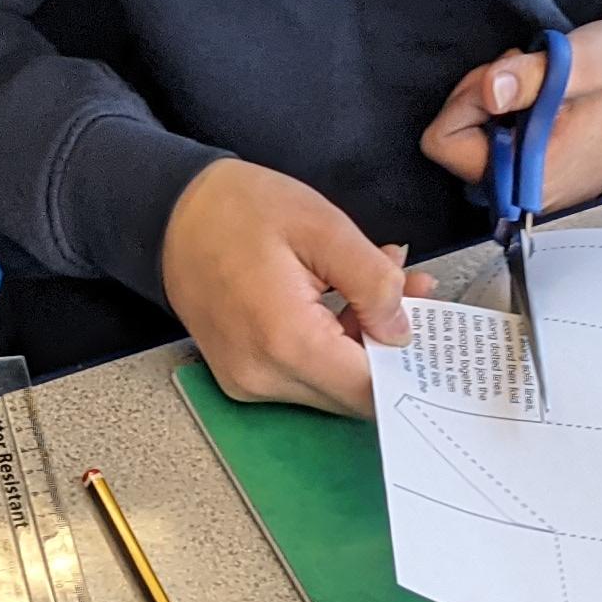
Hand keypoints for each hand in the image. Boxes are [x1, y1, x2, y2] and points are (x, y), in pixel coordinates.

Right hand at [159, 160, 431, 416]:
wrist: (168, 213)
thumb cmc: (237, 209)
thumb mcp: (322, 225)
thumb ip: (373, 280)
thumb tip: (403, 330)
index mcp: (285, 341)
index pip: (369, 389)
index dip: (409, 364)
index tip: (432, 328)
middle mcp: (263, 377)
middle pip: (352, 393)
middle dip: (389, 348)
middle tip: (412, 291)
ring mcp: (248, 383)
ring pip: (331, 386)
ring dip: (362, 344)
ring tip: (377, 284)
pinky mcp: (242, 377)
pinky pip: (304, 376)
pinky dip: (332, 346)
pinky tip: (341, 300)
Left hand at [419, 20, 601, 215]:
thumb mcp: (582, 60)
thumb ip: (531, 76)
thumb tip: (489, 91)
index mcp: (538, 175)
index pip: (447, 147)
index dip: (466, 102)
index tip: (501, 81)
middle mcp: (533, 193)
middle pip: (456, 147)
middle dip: (477, 103)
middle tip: (519, 78)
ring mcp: (537, 186)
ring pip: (474, 145)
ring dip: (492, 108)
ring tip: (534, 85)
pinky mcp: (542, 174)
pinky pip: (498, 148)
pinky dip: (508, 117)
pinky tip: (539, 99)